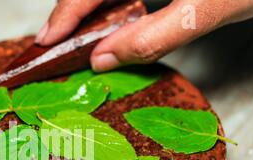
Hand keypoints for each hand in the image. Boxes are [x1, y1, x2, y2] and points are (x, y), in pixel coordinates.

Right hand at [34, 0, 252, 71]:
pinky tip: (110, 20)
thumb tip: (103, 60)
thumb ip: (152, 36)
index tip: (47, 40)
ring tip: (76, 34)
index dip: (65, 12)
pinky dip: (111, 3)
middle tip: (55, 40)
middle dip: (73, 11)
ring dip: (91, 9)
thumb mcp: (205, 11)